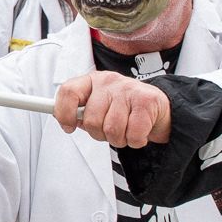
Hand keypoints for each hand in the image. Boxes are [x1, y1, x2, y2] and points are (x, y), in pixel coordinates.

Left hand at [52, 71, 171, 148]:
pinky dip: (136, 141)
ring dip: (119, 139)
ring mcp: (128, 89)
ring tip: (126, 130)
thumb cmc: (124, 110)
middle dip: (100, 134)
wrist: (159, 108)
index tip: (68, 127)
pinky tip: (139, 132)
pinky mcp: (147, 101)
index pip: (68, 92)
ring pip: (112, 130)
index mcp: (93, 81)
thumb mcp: (99, 108)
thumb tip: (63, 120)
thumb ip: (80, 113)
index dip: (63, 112)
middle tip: (111, 130)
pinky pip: (133, 135)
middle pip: (91, 120)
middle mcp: (109, 81)